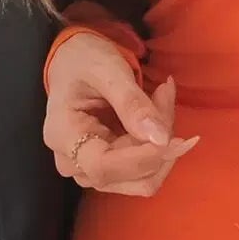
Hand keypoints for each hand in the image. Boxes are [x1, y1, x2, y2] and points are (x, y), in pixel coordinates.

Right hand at [43, 30, 198, 195]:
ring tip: (163, 98)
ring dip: (164, 145)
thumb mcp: (107, 70)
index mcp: (62, 135)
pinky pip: (146, 171)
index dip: (142, 159)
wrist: (75, 61)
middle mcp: (72, 162)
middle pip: (128, 176)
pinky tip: (160, 112)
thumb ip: (133, 104)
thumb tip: (160, 139)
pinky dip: (161, 145)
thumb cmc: (83, 60)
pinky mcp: (110, 170)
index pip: (103, 167)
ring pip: (143, 180)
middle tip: (167, 94)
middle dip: (160, 144)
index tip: (176, 139)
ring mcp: (91, 170)